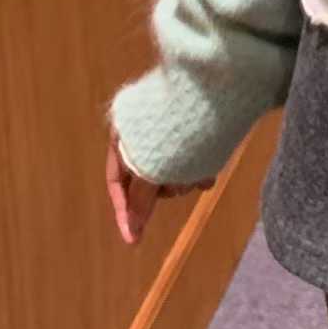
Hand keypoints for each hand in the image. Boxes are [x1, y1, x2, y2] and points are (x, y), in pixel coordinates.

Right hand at [105, 128, 213, 245]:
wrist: (210, 88)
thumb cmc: (173, 131)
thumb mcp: (151, 169)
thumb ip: (140, 201)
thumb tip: (132, 234)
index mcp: (122, 136)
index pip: (118, 183)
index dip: (126, 212)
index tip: (135, 240)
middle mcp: (141, 131)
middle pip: (147, 177)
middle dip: (166, 188)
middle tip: (185, 187)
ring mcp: (165, 127)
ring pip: (170, 168)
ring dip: (185, 177)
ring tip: (203, 176)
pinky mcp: (189, 125)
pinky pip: (187, 155)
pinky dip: (195, 166)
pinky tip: (209, 173)